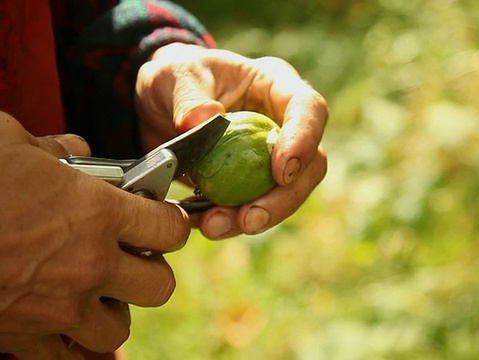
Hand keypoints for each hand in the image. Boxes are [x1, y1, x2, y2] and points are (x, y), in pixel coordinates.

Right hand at [0, 112, 190, 355]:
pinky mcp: (23, 335)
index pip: (170, 228)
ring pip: (117, 330)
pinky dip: (69, 345)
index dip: (171, 222)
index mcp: (97, 213)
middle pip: (159, 287)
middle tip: (132, 256)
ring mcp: (58, 307)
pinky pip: (64, 358)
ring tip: (96, 290)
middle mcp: (89, 265)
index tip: (162, 219)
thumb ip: (56, 149)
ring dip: (114, 310)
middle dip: (152, 271)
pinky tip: (59, 322)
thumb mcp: (10, 141)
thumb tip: (75, 151)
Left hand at [134, 43, 327, 238]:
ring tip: (215, 226)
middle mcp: (284, 124)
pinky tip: (203, 224)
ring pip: (286, 195)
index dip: (304, 141)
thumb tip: (205, 120)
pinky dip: (230, 221)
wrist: (158, 106)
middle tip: (250, 220)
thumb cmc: (174, 78)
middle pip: (309, 165)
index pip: (309, 110)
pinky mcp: (253, 184)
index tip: (281, 172)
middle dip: (284, 198)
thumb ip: (187, 97)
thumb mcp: (170, 77)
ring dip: (257, 217)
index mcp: (277, 86)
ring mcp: (271, 158)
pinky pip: (252, 207)